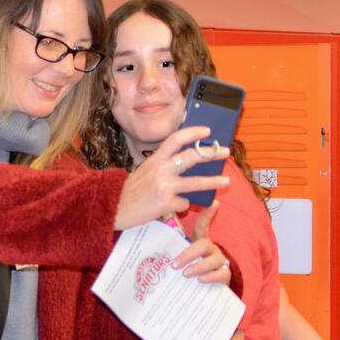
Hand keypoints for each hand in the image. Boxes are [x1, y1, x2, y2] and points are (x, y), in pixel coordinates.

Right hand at [114, 127, 229, 229]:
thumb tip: (185, 163)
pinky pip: (184, 203)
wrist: (113, 207)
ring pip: (196, 182)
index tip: (207, 131)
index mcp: (155, 159)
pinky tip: (176, 206)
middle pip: (191, 157)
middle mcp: (161, 169)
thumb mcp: (145, 171)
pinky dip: (183, 205)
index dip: (193, 133)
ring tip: (226, 181)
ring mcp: (164, 186)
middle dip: (211, 154)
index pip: (176, 139)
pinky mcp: (166, 203)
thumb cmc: (130, 190)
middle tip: (224, 152)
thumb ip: (162, 165)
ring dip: (213, 182)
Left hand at [171, 202, 229, 284]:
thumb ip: (169, 245)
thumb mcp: (178, 255)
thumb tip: (152, 235)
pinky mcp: (225, 275)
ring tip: (185, 274)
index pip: (202, 225)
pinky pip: (223, 273)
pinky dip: (211, 277)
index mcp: (199, 241)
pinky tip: (200, 280)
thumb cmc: (187, 267)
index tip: (214, 203)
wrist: (201, 287)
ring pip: (215, 260)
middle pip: (204, 245)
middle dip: (189, 254)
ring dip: (199, 266)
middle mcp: (211, 249)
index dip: (207, 214)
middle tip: (175, 265)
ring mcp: (219, 262)